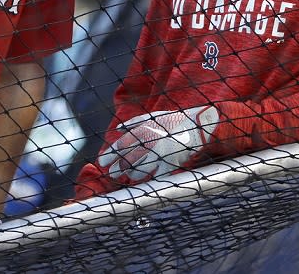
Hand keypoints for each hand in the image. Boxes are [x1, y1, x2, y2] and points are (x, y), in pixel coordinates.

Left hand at [98, 106, 218, 181]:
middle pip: (128, 160)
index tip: (102, 162)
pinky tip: (145, 181)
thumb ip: (134, 123)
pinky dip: (149, 179)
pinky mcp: (171, 164)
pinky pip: (156, 176)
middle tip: (112, 174)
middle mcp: (150, 142)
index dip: (110, 155)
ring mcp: (160, 154)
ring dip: (132, 174)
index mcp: (144, 130)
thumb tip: (118, 129)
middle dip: (118, 169)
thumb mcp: (152, 117)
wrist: (197, 125)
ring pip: (139, 171)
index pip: (122, 145)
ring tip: (129, 175)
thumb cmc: (172, 121)